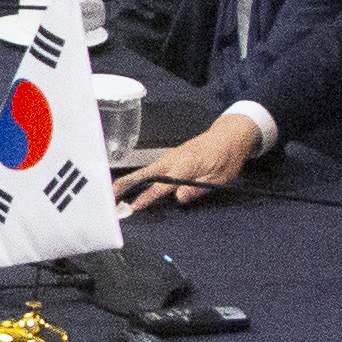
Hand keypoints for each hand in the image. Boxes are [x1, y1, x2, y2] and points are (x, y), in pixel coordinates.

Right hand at [119, 115, 259, 210]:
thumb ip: (198, 188)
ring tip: (115, 194)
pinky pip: (153, 169)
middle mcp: (174, 159)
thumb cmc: (227, 156)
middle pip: (144, 173)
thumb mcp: (220, 176)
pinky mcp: (172, 158)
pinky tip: (134, 186)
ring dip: (130, 182)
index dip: (147, 197)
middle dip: (126, 184)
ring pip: (146, 171)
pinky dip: (141, 178)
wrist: (231, 135)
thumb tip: (179, 197)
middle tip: (110, 196)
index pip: (162, 184)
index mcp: (185, 164)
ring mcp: (171, 157)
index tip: (133, 207)